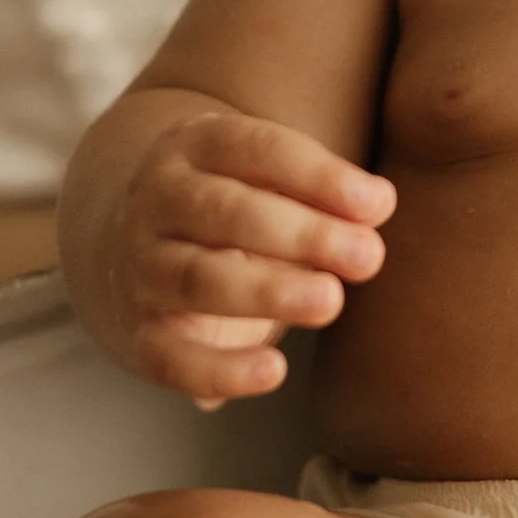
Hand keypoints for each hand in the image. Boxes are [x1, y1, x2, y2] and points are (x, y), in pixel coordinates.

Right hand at [112, 111, 394, 405]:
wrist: (140, 245)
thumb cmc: (238, 206)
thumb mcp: (270, 179)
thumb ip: (323, 190)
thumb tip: (377, 205)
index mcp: (196, 146)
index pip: (256, 149)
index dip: (318, 176)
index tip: (378, 204)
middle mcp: (158, 200)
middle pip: (225, 212)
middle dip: (302, 234)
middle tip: (368, 256)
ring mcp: (142, 266)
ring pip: (196, 278)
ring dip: (266, 292)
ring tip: (330, 301)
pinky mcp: (140, 332)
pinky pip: (170, 356)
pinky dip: (219, 369)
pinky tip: (275, 371)